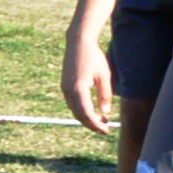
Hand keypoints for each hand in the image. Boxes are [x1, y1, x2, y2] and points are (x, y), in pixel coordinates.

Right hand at [62, 21, 115, 135]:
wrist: (78, 43)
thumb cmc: (94, 57)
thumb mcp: (104, 76)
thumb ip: (105, 95)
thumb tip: (105, 112)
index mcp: (79, 89)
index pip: (87, 114)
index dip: (96, 124)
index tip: (107, 130)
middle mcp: (69, 91)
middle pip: (79, 115)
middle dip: (92, 124)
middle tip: (105, 128)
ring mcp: (65, 89)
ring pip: (75, 110)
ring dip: (87, 118)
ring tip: (101, 120)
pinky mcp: (65, 86)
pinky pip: (72, 104)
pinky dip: (82, 110)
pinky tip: (92, 110)